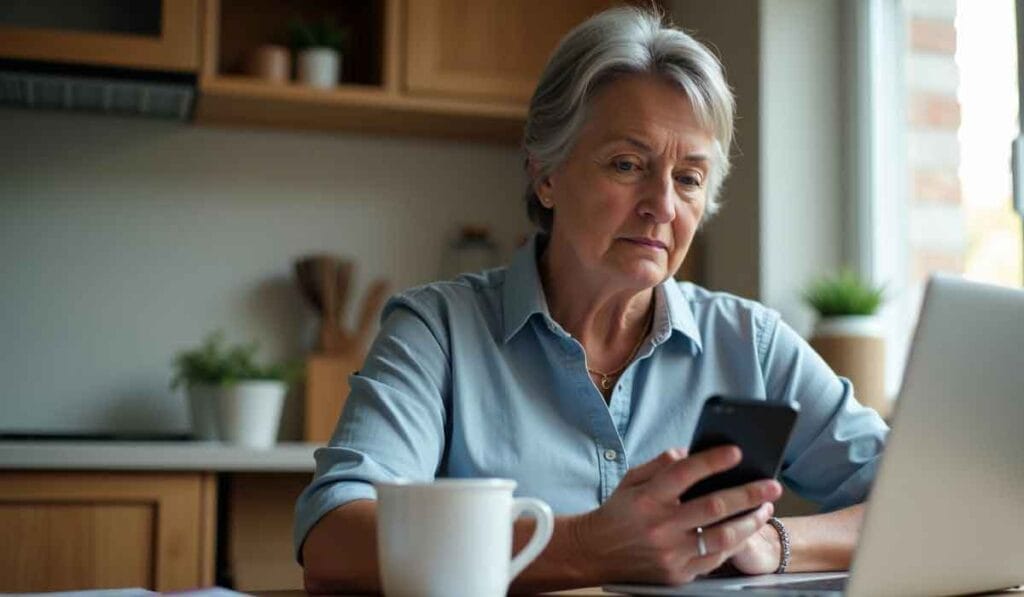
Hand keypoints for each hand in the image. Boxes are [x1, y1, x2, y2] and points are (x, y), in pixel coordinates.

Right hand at [574, 447, 781, 585]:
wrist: (595, 553)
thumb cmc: (618, 512)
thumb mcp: (631, 480)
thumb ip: (660, 464)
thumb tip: (689, 452)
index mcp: (647, 498)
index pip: (684, 473)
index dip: (712, 461)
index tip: (736, 451)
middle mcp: (659, 526)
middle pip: (713, 506)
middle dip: (748, 494)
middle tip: (772, 485)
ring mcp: (670, 553)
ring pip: (721, 537)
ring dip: (749, 522)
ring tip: (765, 509)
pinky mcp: (677, 574)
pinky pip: (714, 559)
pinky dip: (734, 543)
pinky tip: (746, 530)